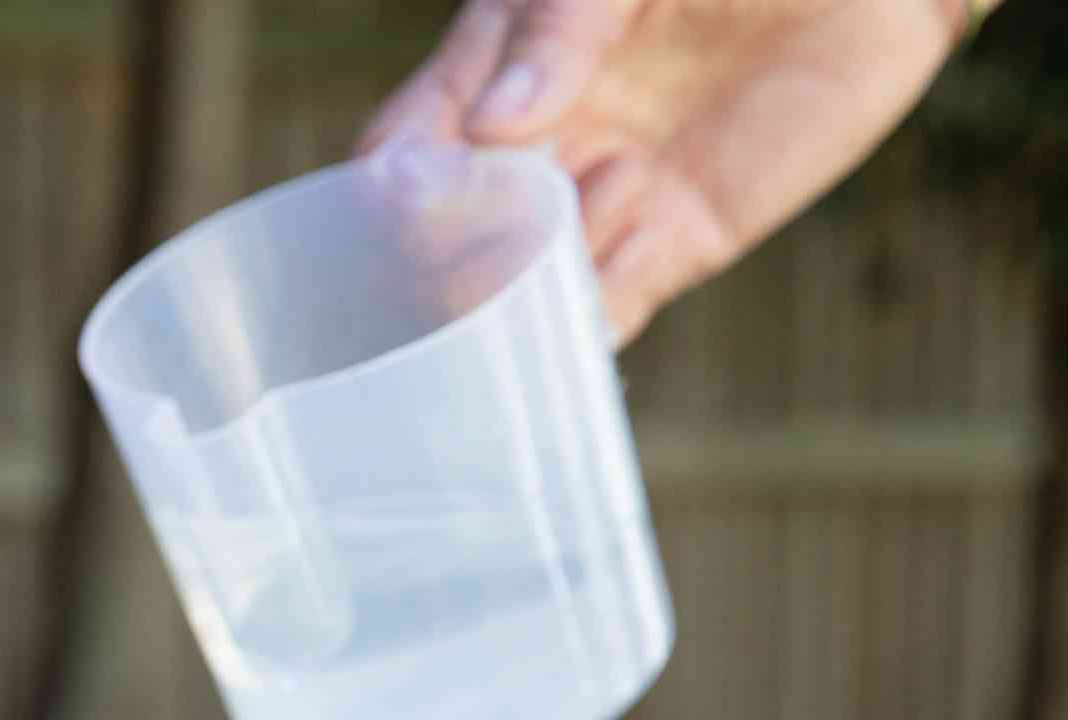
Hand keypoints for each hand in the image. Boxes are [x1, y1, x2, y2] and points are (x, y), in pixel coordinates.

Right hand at [360, 0, 981, 342]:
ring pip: (526, 283)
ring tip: (568, 253)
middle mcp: (536, 147)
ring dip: (524, 300)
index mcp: (496, 70)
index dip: (392, 191)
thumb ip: (559, 32)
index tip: (408, 210)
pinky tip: (575, 339)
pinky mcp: (676, 243)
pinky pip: (610, 310)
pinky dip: (584, 338)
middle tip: (480, 263)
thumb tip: (497, 124)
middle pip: (455, 234)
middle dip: (453, 264)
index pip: (406, 149)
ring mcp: (602, 199)